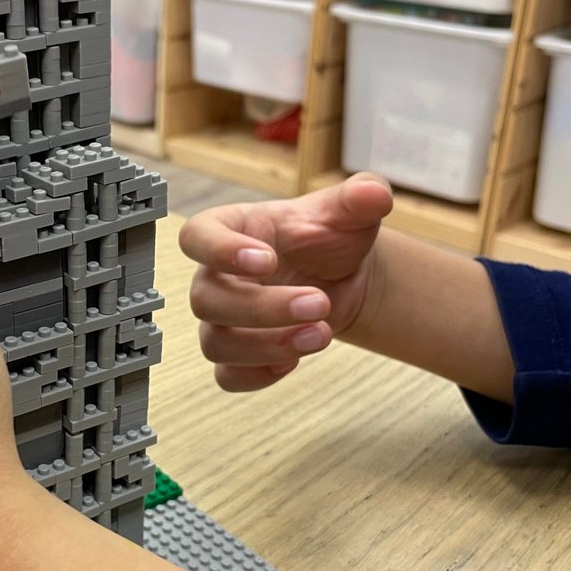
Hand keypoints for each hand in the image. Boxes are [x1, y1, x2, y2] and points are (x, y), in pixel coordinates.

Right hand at [178, 174, 393, 391]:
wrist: (341, 275)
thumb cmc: (328, 237)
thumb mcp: (348, 212)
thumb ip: (360, 198)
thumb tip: (373, 194)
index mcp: (230, 230)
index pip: (196, 237)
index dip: (220, 251)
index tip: (267, 260)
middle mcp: (216, 276)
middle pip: (207, 299)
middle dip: (263, 308)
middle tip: (319, 303)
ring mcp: (222, 319)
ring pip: (215, 342)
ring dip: (266, 346)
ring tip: (321, 335)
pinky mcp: (237, 355)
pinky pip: (227, 376)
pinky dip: (258, 375)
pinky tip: (295, 360)